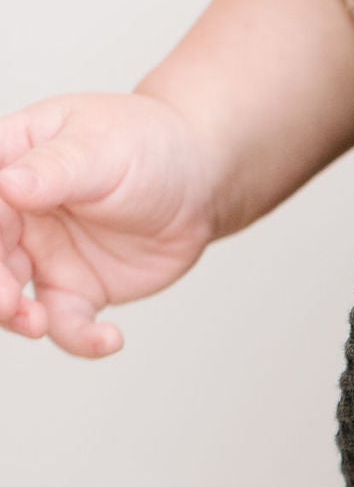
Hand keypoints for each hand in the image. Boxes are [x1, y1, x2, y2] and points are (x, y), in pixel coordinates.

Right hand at [0, 93, 223, 358]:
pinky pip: (65, 323)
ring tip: (38, 324)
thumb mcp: (98, 150)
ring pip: (9, 295)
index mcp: (8, 163)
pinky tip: (110, 338)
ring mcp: (43, 254)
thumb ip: (51, 170)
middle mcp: (17, 213)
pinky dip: (79, 339)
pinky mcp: (76, 289)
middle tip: (6, 301)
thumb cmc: (146, 146)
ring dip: (14, 316)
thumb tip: (7, 184)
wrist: (200, 182)